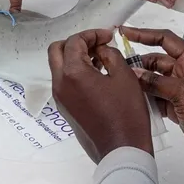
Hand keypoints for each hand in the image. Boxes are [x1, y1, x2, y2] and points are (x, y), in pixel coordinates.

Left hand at [49, 28, 152, 162]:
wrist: (121, 149)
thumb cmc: (126, 114)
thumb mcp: (124, 76)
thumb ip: (110, 55)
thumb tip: (102, 50)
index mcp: (73, 73)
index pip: (75, 41)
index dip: (92, 34)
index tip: (108, 36)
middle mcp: (60, 84)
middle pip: (57, 51)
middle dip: (77, 43)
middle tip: (98, 44)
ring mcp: (60, 98)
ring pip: (59, 67)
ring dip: (75, 58)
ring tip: (101, 60)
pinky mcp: (65, 109)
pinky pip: (65, 83)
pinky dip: (76, 73)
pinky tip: (97, 77)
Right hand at [122, 27, 183, 181]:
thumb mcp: (183, 95)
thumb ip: (157, 82)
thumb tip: (134, 72)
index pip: (166, 40)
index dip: (144, 34)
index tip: (124, 32)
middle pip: (157, 61)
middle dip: (138, 63)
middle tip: (115, 68)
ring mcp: (181, 90)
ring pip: (154, 80)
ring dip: (140, 82)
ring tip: (119, 85)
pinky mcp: (177, 106)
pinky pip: (157, 97)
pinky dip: (146, 98)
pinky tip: (131, 102)